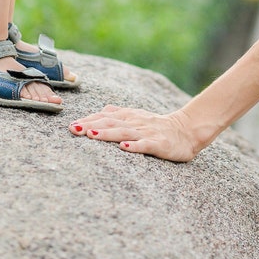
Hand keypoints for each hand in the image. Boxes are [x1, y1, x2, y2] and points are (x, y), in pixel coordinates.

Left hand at [69, 104, 202, 161]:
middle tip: (73, 129)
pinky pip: (145, 145)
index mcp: (129, 116)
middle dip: (91, 125)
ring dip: (106, 133)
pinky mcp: (158, 144)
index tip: (71, 125)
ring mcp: (147, 133)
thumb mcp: (137, 117)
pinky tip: (124, 148)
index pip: (105, 116)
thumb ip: (119, 114)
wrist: (187, 130)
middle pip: (110, 122)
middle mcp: (135, 122)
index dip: (88, 119)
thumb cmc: (158, 127)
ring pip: (124, 132)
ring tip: (91, 135)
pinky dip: (134, 146)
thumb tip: (101, 110)